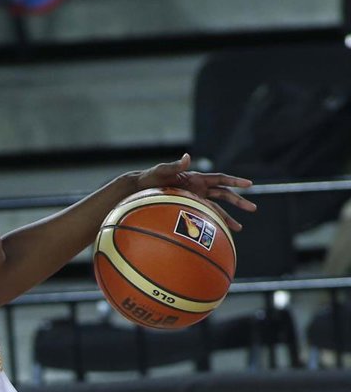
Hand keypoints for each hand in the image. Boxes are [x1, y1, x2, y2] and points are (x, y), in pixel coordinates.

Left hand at [133, 153, 256, 230]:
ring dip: (228, 218)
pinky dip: (211, 224)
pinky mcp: (187, 208)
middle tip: (253, 209)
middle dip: (239, 202)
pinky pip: (203, 217)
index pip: (220, 179)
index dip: (235, 181)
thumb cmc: (150, 178)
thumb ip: (174, 166)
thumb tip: (186, 157)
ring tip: (239, 229)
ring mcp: (194, 199)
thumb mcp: (161, 171)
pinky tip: (219, 233)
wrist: (139, 189)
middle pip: (224, 195)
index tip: (249, 184)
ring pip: (216, 209)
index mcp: (196, 178)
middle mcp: (198, 188)